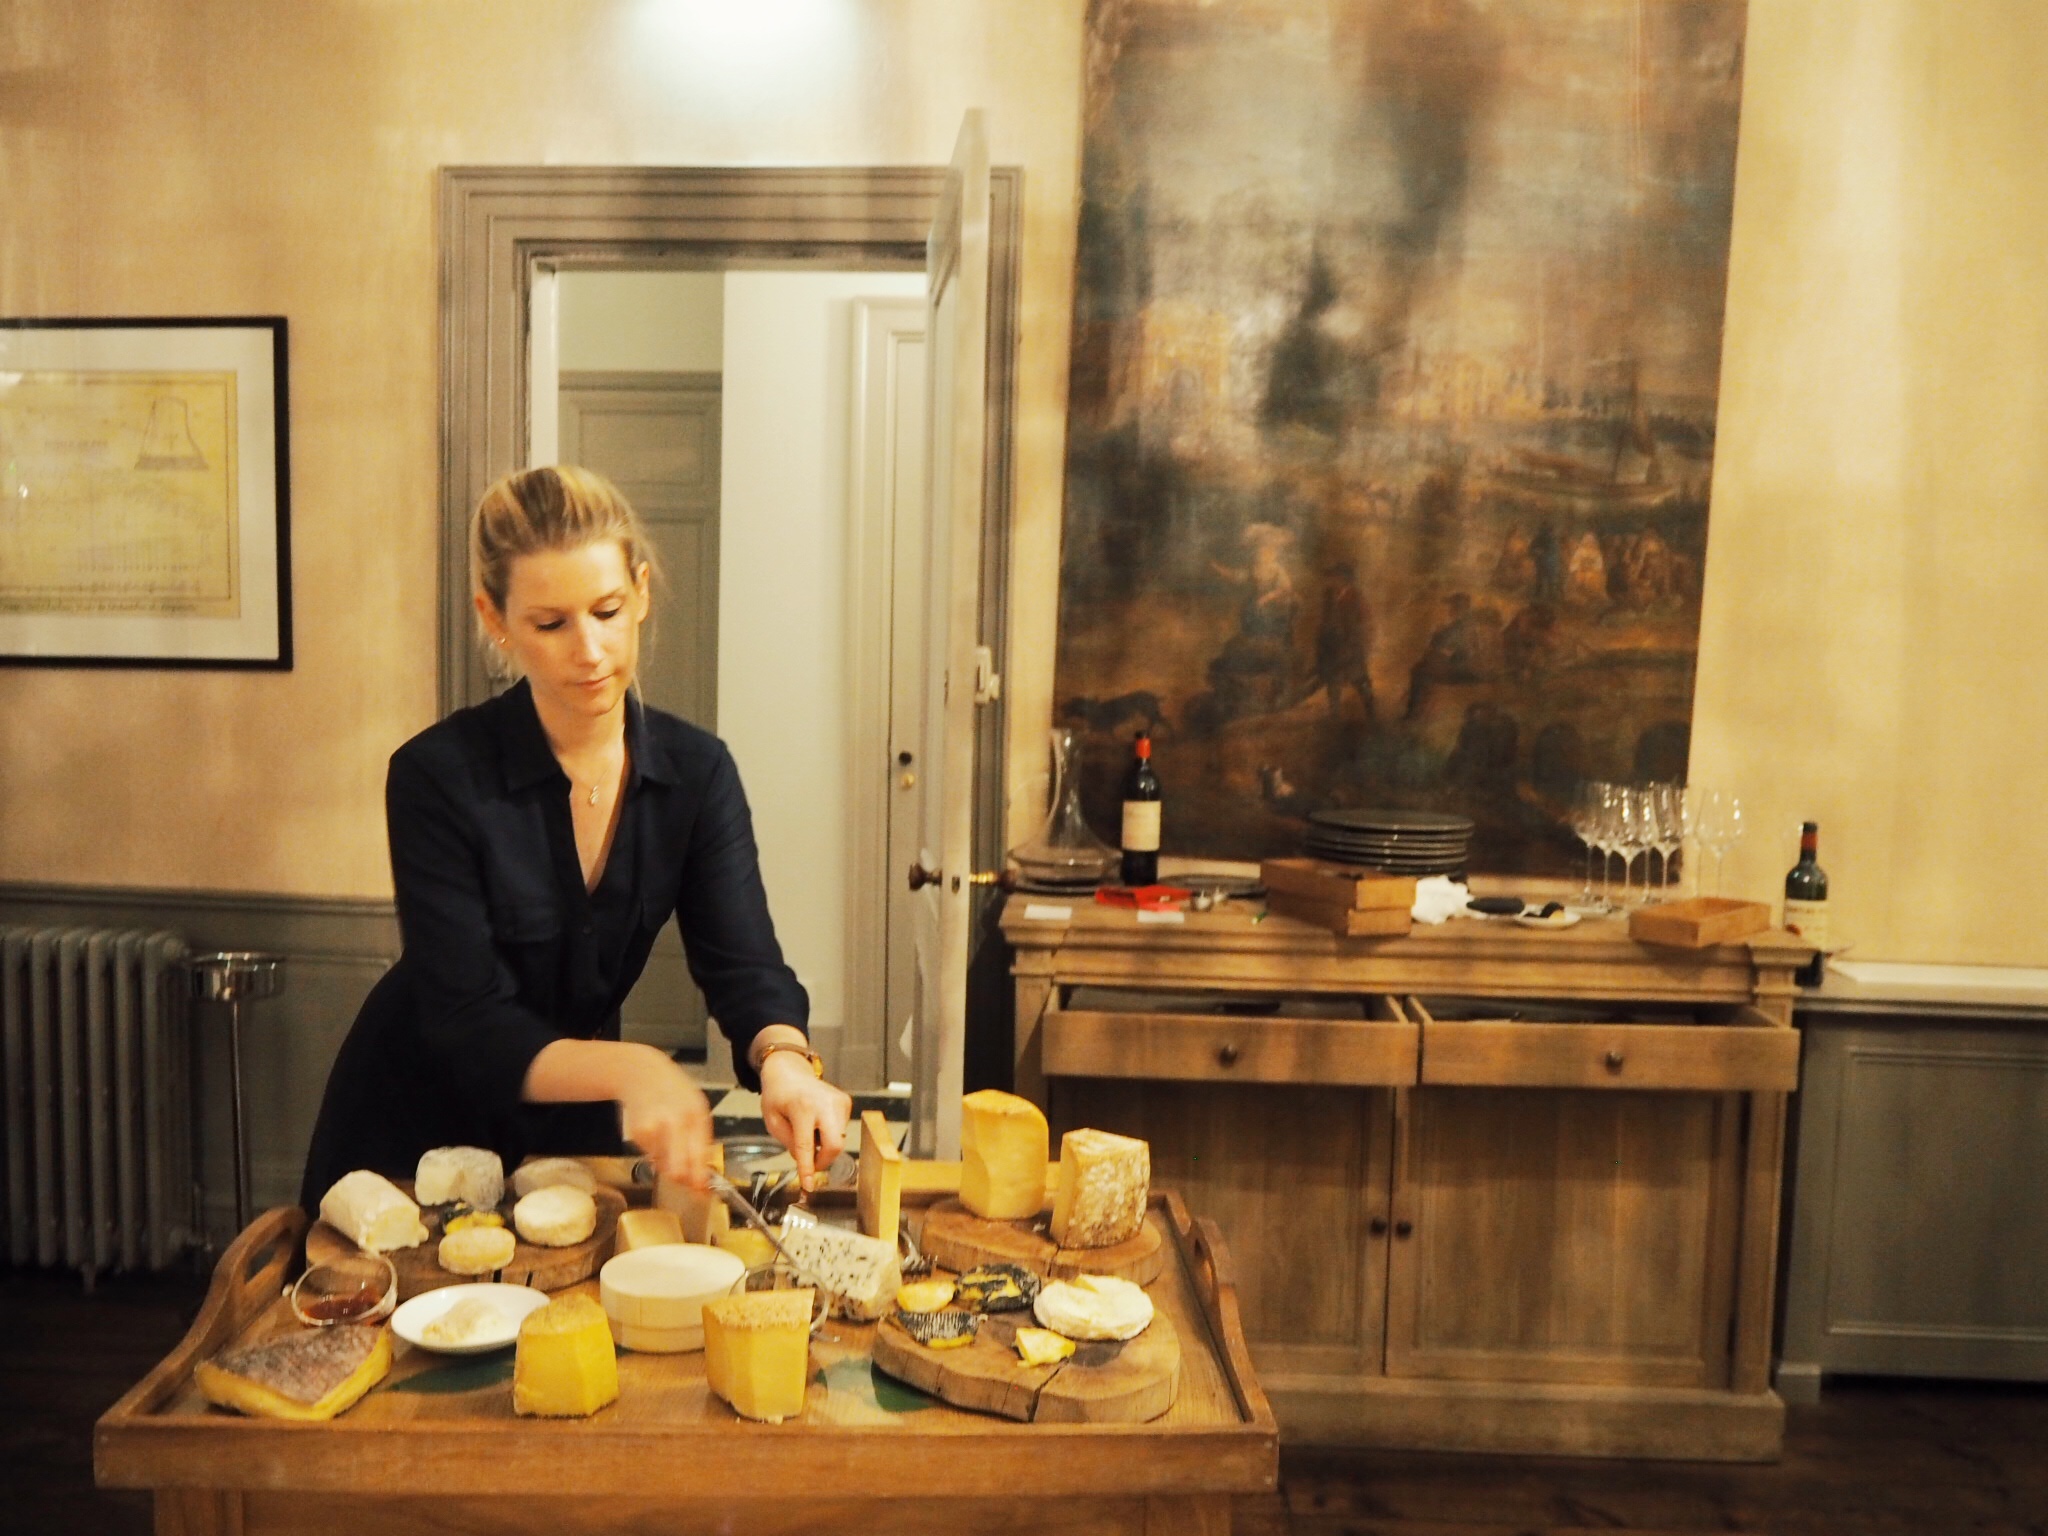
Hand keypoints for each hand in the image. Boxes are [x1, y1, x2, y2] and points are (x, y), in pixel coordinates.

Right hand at [615, 1047, 714, 1190]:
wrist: (641, 1074)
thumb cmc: (675, 1091)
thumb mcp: (697, 1107)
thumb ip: (701, 1138)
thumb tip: (704, 1173)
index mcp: (694, 1115)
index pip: (699, 1157)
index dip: (701, 1181)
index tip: (704, 1194)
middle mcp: (673, 1123)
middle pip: (678, 1170)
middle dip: (684, 1180)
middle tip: (689, 1183)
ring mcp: (652, 1129)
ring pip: (664, 1166)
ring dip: (670, 1164)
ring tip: (672, 1144)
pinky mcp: (637, 1134)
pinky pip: (651, 1157)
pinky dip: (657, 1153)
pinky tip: (658, 1135)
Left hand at [758, 1051, 851, 1192]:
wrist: (790, 1071)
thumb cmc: (777, 1096)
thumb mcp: (772, 1121)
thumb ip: (789, 1142)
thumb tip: (806, 1160)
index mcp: (802, 1108)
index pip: (806, 1146)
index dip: (808, 1169)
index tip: (809, 1186)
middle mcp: (824, 1104)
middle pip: (834, 1145)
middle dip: (824, 1161)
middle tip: (811, 1164)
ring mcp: (838, 1102)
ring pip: (838, 1139)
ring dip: (824, 1144)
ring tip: (808, 1130)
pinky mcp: (845, 1102)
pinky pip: (841, 1130)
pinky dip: (829, 1133)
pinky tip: (817, 1121)